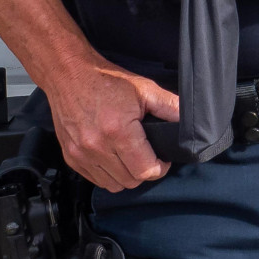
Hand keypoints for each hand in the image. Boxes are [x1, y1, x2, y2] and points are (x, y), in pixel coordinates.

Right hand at [47, 54, 180, 191]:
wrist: (68, 74)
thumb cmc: (105, 80)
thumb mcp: (144, 88)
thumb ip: (170, 107)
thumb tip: (190, 121)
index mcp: (118, 131)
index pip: (146, 170)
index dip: (160, 167)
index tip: (162, 158)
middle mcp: (97, 146)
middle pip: (131, 181)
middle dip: (144, 171)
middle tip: (147, 155)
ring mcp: (80, 154)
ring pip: (113, 185)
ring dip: (125, 176)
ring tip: (129, 157)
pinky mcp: (70, 157)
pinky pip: (95, 180)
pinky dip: (107, 174)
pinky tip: (112, 157)